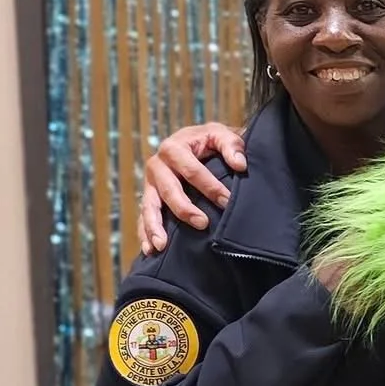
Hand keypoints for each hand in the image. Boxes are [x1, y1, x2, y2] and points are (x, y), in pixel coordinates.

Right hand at [137, 123, 248, 255]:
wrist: (193, 143)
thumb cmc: (209, 141)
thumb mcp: (221, 135)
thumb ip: (232, 145)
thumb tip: (240, 165)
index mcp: (174, 148)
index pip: (191, 170)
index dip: (209, 186)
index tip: (226, 202)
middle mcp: (157, 165)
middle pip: (169, 190)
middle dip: (184, 208)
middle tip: (203, 224)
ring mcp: (150, 184)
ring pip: (149, 206)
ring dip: (155, 226)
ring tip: (162, 245)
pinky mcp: (149, 198)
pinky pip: (143, 217)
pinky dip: (145, 233)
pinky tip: (150, 250)